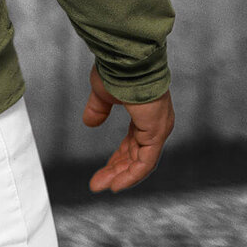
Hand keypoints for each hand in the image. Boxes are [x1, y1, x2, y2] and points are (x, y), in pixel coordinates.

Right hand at [83, 62, 174, 192]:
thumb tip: (89, 123)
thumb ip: (98, 109)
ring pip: (140, 162)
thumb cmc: (116, 70)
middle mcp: (155, 124)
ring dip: (120, 175)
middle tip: (97, 183)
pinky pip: (145, 162)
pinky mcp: (156, 132)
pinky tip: (116, 185)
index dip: (117, 159)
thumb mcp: (102, 93)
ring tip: (100, 186)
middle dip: (116, 170)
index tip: (101, 172)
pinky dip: (131, 175)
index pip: (132, 144)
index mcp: (145, 114)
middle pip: (135, 156)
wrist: (126, 60)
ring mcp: (158, 129)